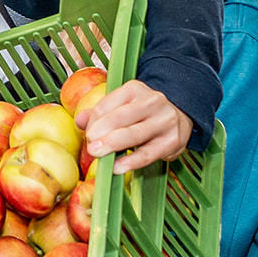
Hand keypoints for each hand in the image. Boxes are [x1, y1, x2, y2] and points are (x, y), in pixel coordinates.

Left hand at [74, 79, 192, 174]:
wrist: (178, 116)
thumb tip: (79, 121)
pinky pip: (148, 153)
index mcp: (134, 89)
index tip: (87, 134)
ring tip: (98, 154)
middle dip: (102, 133)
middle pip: (121, 118)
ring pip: (135, 134)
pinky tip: (117, 167)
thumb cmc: (142, 113)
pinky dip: (131, 161)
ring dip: (113, 145)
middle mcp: (152, 101)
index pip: (107, 104)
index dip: (94, 121)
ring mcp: (165, 120)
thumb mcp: (121, 106)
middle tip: (90, 146)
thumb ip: (99, 113)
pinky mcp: (173, 140)